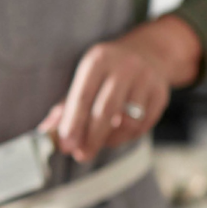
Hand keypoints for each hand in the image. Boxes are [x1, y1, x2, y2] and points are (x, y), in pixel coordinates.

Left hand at [40, 15, 201, 162]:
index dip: (73, 123)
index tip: (66, 144)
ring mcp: (146, 80)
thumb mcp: (85, 78)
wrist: (150, 52)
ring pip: (128, 122)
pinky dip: (126, 137)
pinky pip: (143, 126)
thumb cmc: (107, 71)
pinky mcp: (161, 95)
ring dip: (110, 140)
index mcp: (98, 60)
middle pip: (106, 110)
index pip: (83, 96)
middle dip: (91, 138)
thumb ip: (65, 106)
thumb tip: (46, 132)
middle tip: (80, 155)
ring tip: (98, 143)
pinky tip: (116, 136)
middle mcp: (124, 67)